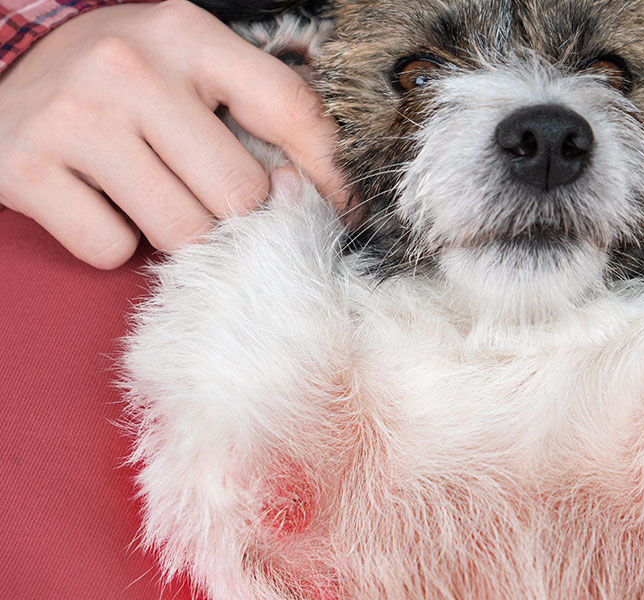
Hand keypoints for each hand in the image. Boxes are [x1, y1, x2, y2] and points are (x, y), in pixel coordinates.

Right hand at [0, 0, 345, 268]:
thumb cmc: (118, 79)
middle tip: (207, 196)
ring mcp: (76, 120)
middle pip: (239, 193)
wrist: (2, 72)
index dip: (329, 174)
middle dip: (235, 213)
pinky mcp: (28, 169)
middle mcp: (132, 70)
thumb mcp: (188, 64)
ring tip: (151, 194)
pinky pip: (112, 249)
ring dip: (179, 233)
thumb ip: (257, 109)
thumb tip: (328, 191)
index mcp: (187, 36)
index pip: (291, 110)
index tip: (340, 211)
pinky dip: (114, 242)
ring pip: (182, 231)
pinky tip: (99, 201)